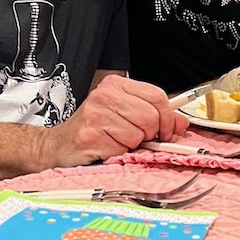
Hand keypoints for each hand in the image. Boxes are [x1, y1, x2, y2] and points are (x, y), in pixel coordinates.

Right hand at [43, 74, 189, 166]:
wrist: (58, 146)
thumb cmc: (93, 130)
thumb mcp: (125, 116)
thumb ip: (155, 116)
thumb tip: (182, 122)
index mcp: (115, 85)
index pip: (157, 96)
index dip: (168, 118)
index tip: (166, 131)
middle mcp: (105, 95)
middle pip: (151, 116)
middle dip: (150, 134)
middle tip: (137, 140)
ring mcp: (96, 114)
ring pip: (138, 134)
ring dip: (132, 146)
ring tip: (116, 142)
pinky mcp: (91, 135)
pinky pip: (122, 149)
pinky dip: (119, 154)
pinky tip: (106, 149)